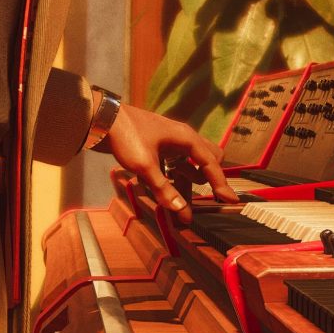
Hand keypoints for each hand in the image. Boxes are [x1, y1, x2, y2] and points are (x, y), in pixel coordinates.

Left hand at [94, 104, 237, 222]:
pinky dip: (174, 179)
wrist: (102, 120)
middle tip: (210, 199)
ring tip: (184, 208)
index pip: (210, 163)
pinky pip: (174, 165)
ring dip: (188, 184)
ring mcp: (169, 142)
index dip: (221, 183)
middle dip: (209, 179)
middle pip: (206, 158)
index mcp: (185, 138)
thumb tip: (182, 212)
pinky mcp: (157, 147)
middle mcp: (182, 138)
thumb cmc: (126, 138)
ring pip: (188, 164)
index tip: (231, 200)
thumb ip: (164, 189)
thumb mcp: (145, 166)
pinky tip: (168, 193)